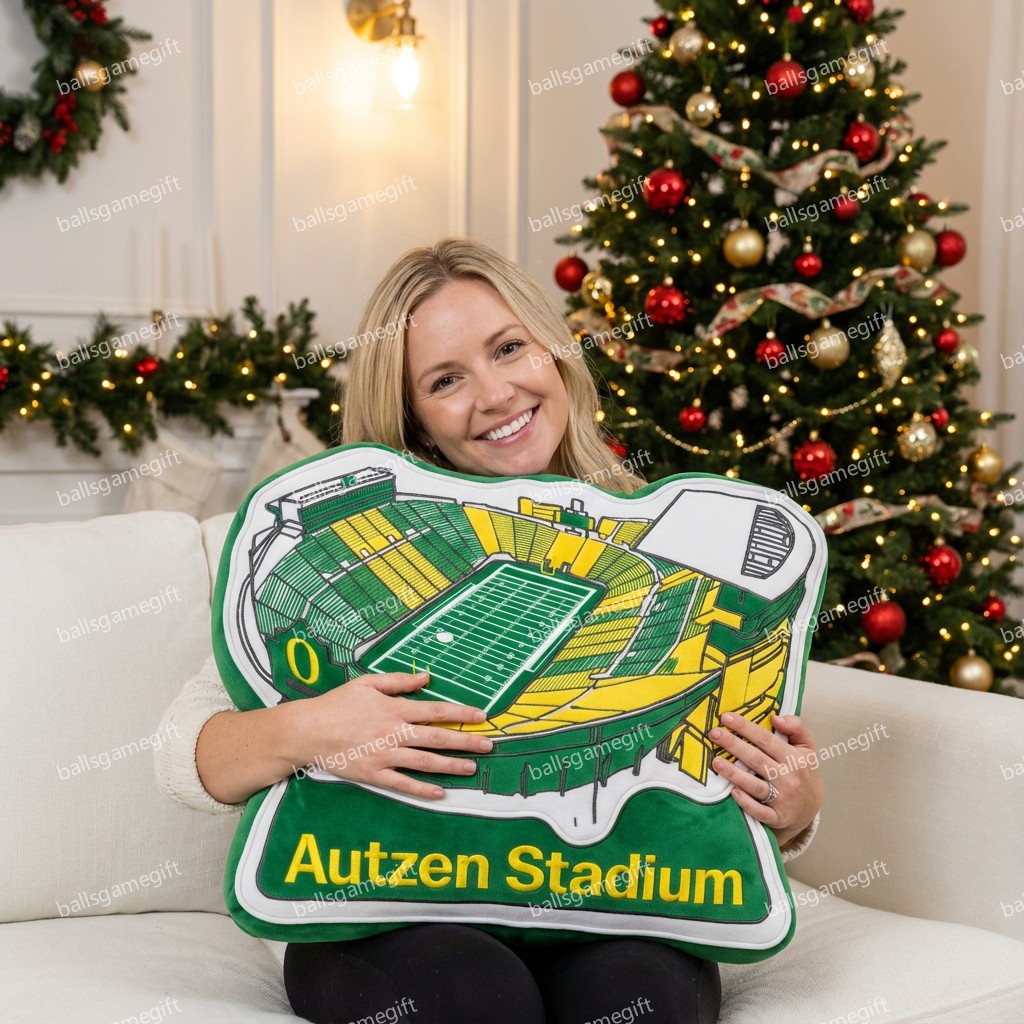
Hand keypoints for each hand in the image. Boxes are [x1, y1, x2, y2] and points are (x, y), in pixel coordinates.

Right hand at [293, 670, 491, 800]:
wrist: (307, 731)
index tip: (482, 716)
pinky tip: (440, 793)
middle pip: (437, 738)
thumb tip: (427, 678)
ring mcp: (384, 756)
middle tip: (488, 746)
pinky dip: (423, 789)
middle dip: (465, 742)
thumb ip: (399, 681)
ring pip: (425, 762)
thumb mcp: (367, 683)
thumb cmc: (337, 704)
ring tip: (471, 769)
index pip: (436, 712)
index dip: (461, 714)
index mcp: (394, 709)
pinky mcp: (373, 774)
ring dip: (451, 766)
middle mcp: (394, 733)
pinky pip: (403, 784)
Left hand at [709, 712, 823, 849]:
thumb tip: (776, 717)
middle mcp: (789, 779)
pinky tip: (732, 792)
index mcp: (795, 759)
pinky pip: (759, 811)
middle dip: (733, 745)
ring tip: (716, 762)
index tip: (726, 717)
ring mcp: (783, 800)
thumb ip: (796, 727)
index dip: (745, 727)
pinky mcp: (777, 818)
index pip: (766, 739)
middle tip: (713, 733)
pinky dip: (746, 802)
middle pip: (756, 759)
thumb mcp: (806, 747)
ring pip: (755, 786)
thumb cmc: (802, 770)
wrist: (810, 806)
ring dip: (734, 774)